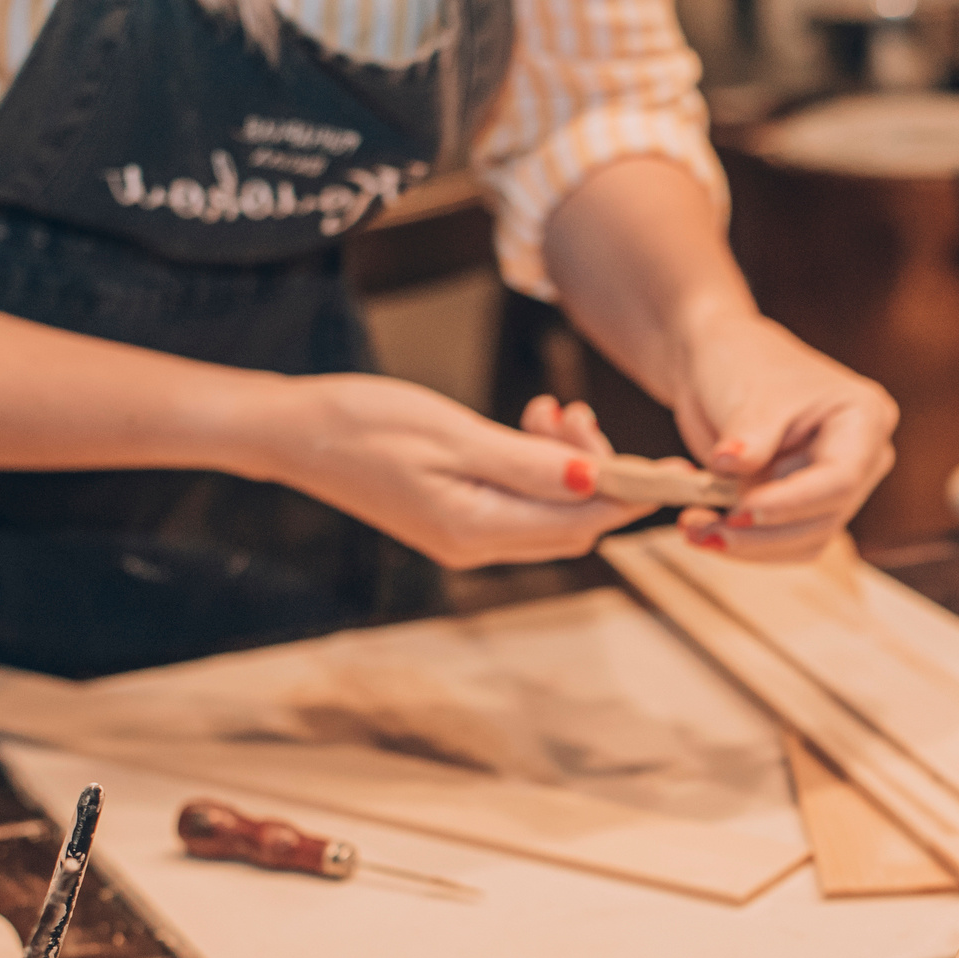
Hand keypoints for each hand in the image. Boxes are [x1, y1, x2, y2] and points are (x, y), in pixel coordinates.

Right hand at [246, 375, 652, 567]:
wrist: (291, 432)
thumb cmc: (362, 422)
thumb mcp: (452, 434)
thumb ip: (526, 463)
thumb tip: (593, 479)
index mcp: (477, 530)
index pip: (581, 524)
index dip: (629, 495)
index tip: (666, 464)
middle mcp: (477, 546)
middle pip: (573, 524)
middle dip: (598, 472)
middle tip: (578, 413)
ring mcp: (466, 536)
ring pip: (550, 511)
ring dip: (568, 463)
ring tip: (551, 411)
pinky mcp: (457, 518)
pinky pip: (522, 503)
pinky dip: (540, 468)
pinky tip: (531, 426)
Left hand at [667, 316, 896, 561]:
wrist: (717, 364)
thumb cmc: (742, 362)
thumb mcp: (748, 396)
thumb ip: (747, 438)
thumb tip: (730, 466)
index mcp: (863, 419)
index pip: (840, 478)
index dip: (792, 502)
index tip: (742, 509)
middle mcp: (860, 458)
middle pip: (823, 517)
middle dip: (762, 532)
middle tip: (705, 528)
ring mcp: (831, 487)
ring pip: (803, 541)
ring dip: (748, 546)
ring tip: (694, 530)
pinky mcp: (803, 508)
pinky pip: (781, 543)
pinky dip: (742, 544)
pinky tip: (703, 530)